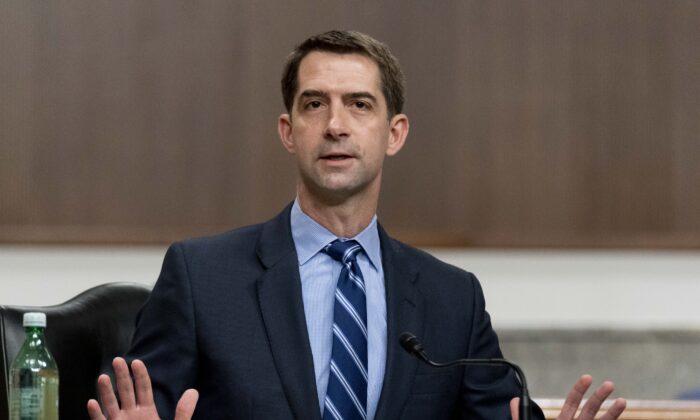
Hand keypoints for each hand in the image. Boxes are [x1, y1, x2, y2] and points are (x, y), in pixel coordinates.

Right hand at [87, 357, 198, 419]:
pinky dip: (96, 414)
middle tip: (118, 360)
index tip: (137, 361)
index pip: (143, 389)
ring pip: (111, 405)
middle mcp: (131, 415)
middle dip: (122, 376)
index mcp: (147, 412)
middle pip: (126, 391)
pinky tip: (92, 403)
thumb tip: (193, 391)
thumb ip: (184, 412)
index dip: (140, 375)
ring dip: (106, 392)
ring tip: (103, 377)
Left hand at [510, 374, 626, 419]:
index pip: (573, 402)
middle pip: (590, 409)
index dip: (580, 389)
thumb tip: (513, 400)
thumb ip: (522, 417)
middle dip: (600, 397)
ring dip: (613, 413)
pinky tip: (622, 418)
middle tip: (610, 384)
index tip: (588, 377)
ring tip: (623, 401)